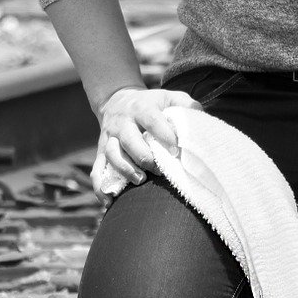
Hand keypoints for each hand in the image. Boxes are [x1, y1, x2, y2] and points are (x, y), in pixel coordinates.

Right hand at [91, 86, 202, 205]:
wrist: (117, 100)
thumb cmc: (150, 103)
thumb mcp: (168, 97)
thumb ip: (186, 105)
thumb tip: (201, 120)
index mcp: (141, 107)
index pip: (151, 120)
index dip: (164, 135)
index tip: (176, 151)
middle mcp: (122, 122)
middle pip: (129, 140)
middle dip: (145, 157)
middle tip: (160, 169)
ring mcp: (109, 137)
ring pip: (112, 155)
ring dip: (125, 170)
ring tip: (140, 180)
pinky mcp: (100, 152)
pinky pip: (97, 170)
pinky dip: (100, 187)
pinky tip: (110, 201)